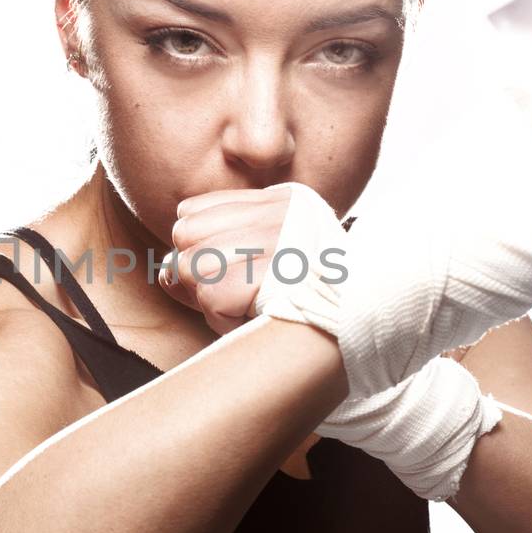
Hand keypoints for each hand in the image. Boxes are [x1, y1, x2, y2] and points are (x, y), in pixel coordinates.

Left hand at [160, 183, 311, 335]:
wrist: (365, 331)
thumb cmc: (303, 309)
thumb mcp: (257, 272)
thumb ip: (208, 261)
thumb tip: (166, 272)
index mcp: (278, 202)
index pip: (191, 211)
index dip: (196, 251)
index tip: (230, 276)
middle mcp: (280, 210)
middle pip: (184, 234)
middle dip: (198, 277)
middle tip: (238, 297)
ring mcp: (280, 237)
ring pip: (190, 266)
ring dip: (213, 302)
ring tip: (250, 308)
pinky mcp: (279, 272)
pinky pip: (212, 297)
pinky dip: (224, 319)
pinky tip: (255, 318)